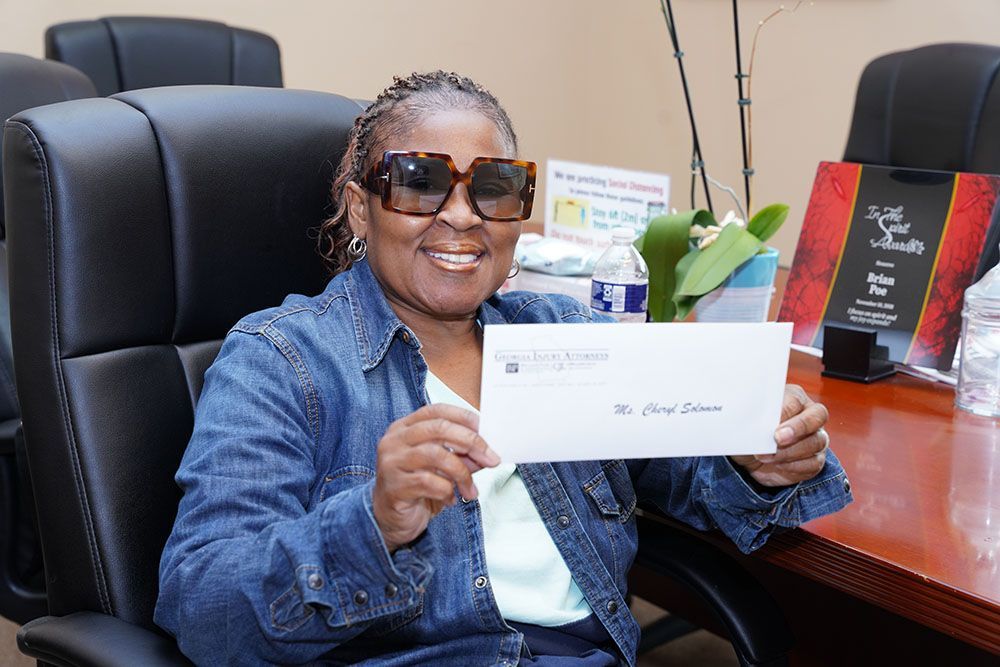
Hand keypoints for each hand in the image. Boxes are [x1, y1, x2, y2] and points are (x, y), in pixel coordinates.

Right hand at [372, 404, 500, 551]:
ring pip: (436, 455)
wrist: (390, 519)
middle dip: (471, 442)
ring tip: (470, 489)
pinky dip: (447, 491)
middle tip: (490, 458)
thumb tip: (487, 451)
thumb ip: (461, 455)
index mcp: (405, 428)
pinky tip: (449, 499)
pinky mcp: (394, 486)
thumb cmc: (416, 487)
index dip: (463, 417)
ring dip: (462, 473)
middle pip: (438, 429)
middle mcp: (395, 440)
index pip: (436, 411)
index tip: (484, 429)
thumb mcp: (442, 467)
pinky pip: (429, 482)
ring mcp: (391, 462)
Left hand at [730, 384, 828, 487]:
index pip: (795, 400)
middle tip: (776, 439)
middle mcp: (810, 415)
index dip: (784, 412)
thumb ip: (753, 417)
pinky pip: (814, 463)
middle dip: (797, 429)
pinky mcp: (814, 460)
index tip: (769, 423)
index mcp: (794, 398)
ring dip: (789, 452)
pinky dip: (794, 466)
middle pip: (817, 417)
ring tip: (765, 456)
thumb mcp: (745, 421)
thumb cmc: (749, 430)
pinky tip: (777, 465)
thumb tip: (754, 420)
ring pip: (816, 442)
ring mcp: (816, 438)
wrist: (749, 457)